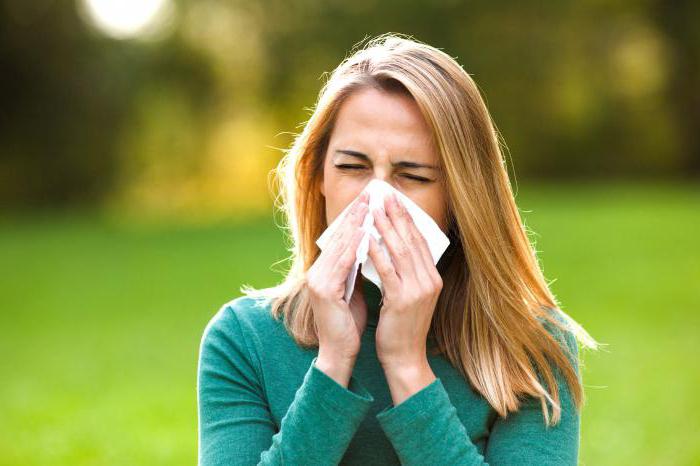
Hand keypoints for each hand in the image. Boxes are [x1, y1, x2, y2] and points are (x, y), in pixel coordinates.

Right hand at [306, 190, 368, 367]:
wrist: (338, 353)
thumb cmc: (348, 323)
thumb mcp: (352, 289)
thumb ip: (356, 268)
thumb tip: (370, 247)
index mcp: (322, 271)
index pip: (339, 239)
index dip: (354, 219)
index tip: (370, 201)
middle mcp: (316, 272)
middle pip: (337, 237)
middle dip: (356, 215)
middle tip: (371, 194)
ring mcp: (317, 280)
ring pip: (340, 246)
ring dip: (356, 225)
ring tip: (370, 207)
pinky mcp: (324, 290)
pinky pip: (342, 263)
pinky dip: (355, 247)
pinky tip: (367, 234)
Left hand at [367, 191, 442, 371]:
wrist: (405, 357)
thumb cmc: (402, 327)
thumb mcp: (409, 296)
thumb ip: (406, 273)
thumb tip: (392, 247)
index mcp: (433, 278)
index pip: (420, 241)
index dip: (407, 219)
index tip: (395, 200)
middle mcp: (429, 280)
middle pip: (412, 240)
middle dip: (397, 216)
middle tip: (384, 195)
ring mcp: (418, 290)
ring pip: (400, 251)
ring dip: (386, 228)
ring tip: (374, 210)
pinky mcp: (403, 299)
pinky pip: (387, 270)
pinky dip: (377, 252)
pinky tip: (367, 239)